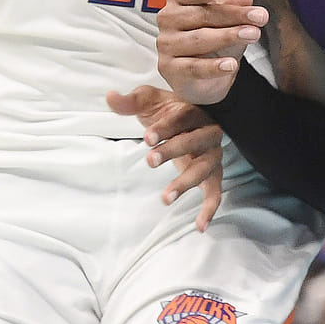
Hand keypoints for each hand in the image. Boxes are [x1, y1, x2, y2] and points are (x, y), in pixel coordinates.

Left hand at [106, 85, 226, 229]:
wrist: (189, 120)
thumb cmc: (166, 110)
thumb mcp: (147, 102)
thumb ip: (129, 101)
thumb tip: (109, 97)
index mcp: (194, 111)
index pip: (182, 118)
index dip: (165, 127)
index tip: (146, 138)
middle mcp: (209, 132)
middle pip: (195, 141)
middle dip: (173, 151)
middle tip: (149, 160)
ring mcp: (213, 155)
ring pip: (204, 168)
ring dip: (186, 183)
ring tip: (165, 198)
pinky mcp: (213, 174)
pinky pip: (215, 192)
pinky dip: (210, 209)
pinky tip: (200, 226)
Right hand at [156, 0, 266, 106]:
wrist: (203, 80)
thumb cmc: (213, 41)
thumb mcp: (228, 22)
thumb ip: (234, 7)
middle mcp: (168, 19)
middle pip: (201, 14)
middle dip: (234, 15)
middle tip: (260, 16)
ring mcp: (166, 44)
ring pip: (199, 39)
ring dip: (228, 36)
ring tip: (252, 35)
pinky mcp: (169, 68)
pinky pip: (194, 67)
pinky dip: (214, 66)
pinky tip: (231, 64)